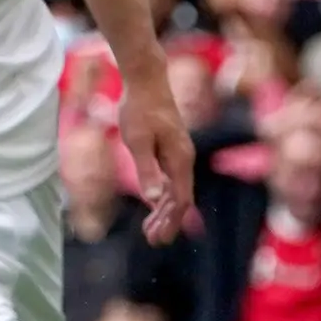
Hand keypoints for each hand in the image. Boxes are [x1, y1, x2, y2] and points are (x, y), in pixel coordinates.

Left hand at [122, 82, 198, 243]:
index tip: (159, 239)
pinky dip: (163, 196)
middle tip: (153, 241)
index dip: (172, 221)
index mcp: (179, 159)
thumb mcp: (137, 141)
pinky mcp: (171, 149)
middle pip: (181, 198)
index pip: (181, 199)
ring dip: (164, 211)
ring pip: (176, 190)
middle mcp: (183, 159)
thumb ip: (146, 170)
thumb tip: (154, 199)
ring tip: (150, 230)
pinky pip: (171, 179)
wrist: (146, 80)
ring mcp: (178, 154)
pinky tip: (153, 204)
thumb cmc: (139, 109)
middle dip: (168, 221)